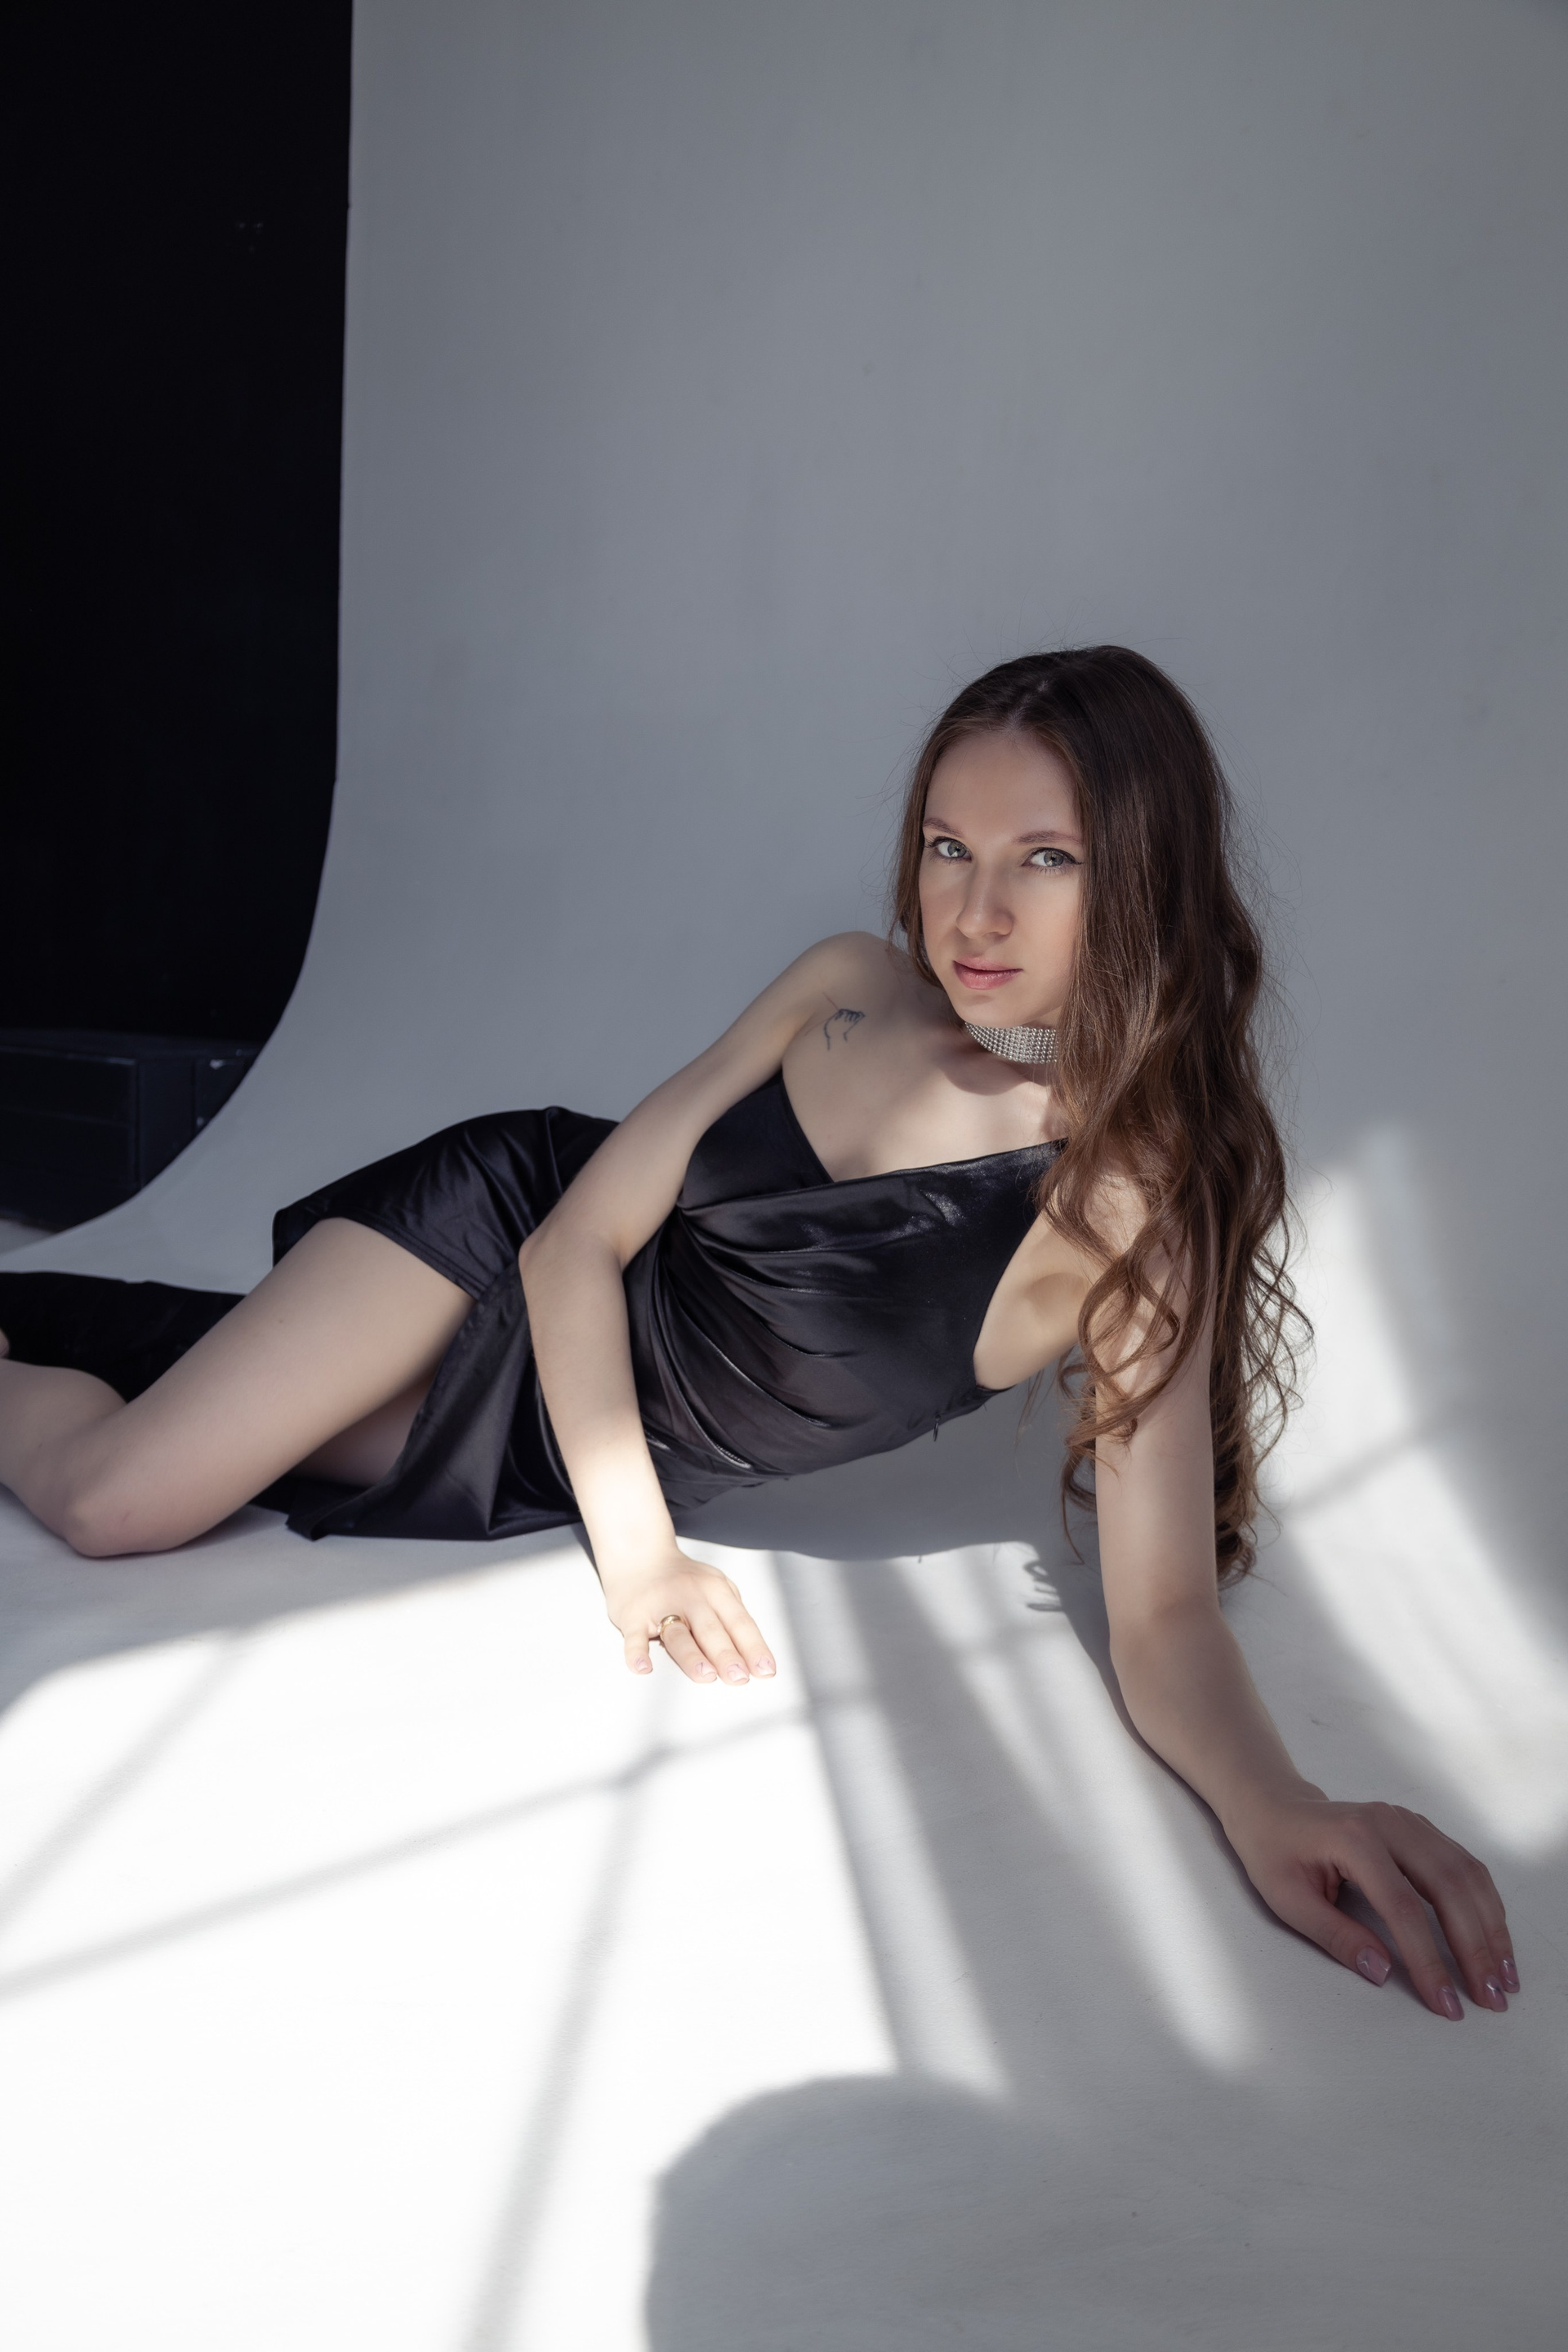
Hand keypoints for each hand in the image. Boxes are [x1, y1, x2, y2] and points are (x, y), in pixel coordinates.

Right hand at [600, 1545, 776, 1686]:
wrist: (638, 1555)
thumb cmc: (681, 1580)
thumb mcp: (715, 1586)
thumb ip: (732, 1615)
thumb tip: (754, 1655)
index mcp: (715, 1590)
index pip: (739, 1622)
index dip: (753, 1647)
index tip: (764, 1671)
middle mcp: (690, 1597)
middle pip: (711, 1629)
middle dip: (726, 1655)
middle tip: (738, 1677)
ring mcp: (660, 1606)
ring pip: (678, 1634)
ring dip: (692, 1656)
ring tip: (705, 1675)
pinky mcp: (633, 1616)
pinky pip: (634, 1637)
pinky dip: (637, 1653)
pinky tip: (643, 1668)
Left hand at [1229, 1796, 1518, 2019]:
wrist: (1274, 1807)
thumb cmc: (1274, 1853)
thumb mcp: (1288, 1900)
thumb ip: (1335, 1936)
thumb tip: (1382, 1972)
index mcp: (1354, 1839)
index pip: (1403, 1908)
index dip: (1428, 1959)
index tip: (1445, 2003)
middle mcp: (1390, 1824)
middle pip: (1449, 1887)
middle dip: (1476, 1947)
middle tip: (1491, 1998)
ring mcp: (1409, 1823)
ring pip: (1467, 1874)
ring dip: (1491, 1927)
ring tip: (1504, 1977)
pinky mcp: (1420, 1830)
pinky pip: (1464, 1866)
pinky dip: (1484, 1904)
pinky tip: (1493, 1938)